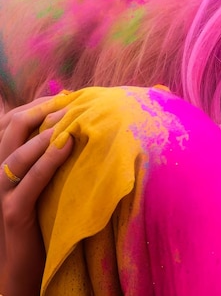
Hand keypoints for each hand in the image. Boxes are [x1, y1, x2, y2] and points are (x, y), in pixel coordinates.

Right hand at [0, 96, 72, 295]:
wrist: (26, 264)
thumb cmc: (42, 215)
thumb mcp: (45, 179)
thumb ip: (51, 153)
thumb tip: (74, 124)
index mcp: (4, 162)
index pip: (10, 122)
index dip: (36, 104)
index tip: (66, 95)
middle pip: (10, 129)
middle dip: (40, 110)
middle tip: (71, 101)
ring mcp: (2, 193)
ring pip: (15, 153)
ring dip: (45, 132)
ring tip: (71, 117)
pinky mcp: (14, 213)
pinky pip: (28, 182)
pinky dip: (48, 160)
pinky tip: (68, 145)